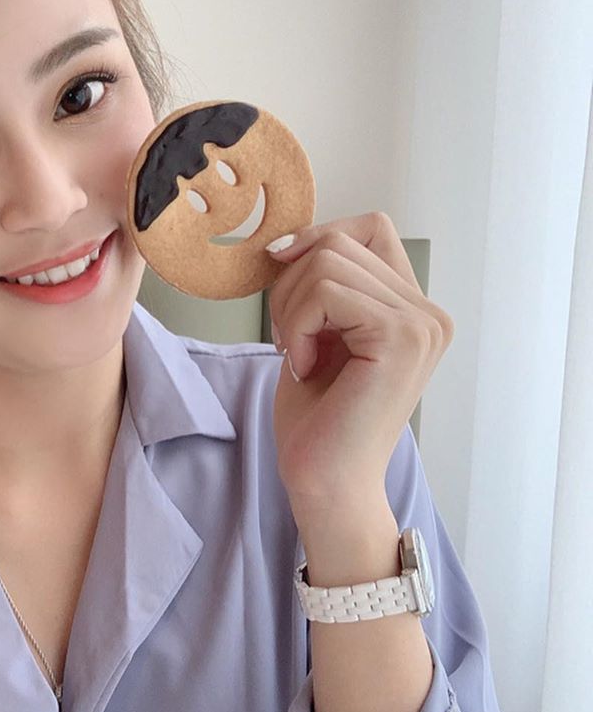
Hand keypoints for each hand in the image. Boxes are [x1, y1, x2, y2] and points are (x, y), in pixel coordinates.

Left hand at [266, 212, 453, 519]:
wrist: (327, 484)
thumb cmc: (318, 421)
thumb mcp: (319, 335)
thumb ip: (322, 286)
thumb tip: (290, 240)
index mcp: (414, 309)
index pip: (370, 228)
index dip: (319, 239)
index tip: (282, 275)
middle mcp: (429, 312)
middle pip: (341, 240)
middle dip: (291, 284)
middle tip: (288, 340)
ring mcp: (421, 323)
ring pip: (327, 261)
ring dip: (291, 308)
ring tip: (298, 356)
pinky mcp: (400, 336)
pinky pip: (325, 290)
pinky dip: (297, 325)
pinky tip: (303, 367)